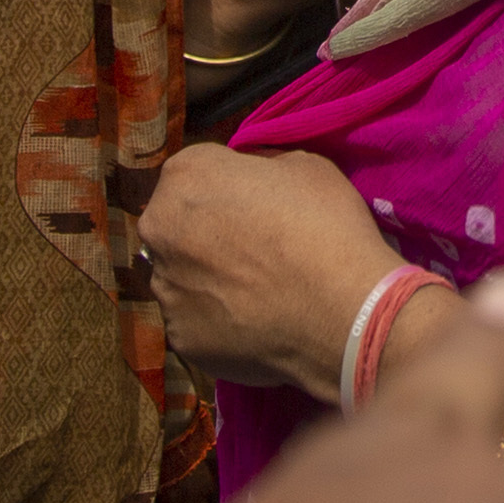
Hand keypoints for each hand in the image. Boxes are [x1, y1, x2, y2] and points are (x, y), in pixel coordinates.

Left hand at [143, 139, 404, 397]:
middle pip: (178, 223)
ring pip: (182, 275)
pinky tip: (254, 321)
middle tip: (254, 248)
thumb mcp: (304, 165)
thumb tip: (251, 183)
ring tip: (257, 291)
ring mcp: (165, 289)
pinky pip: (195, 320)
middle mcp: (159, 229)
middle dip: (206, 230)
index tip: (257, 204)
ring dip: (208, 277)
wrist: (344, 314)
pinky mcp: (179, 338)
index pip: (196, 170)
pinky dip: (217, 320)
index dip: (229, 185)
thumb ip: (261, 168)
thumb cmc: (326, 227)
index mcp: (185, 176)